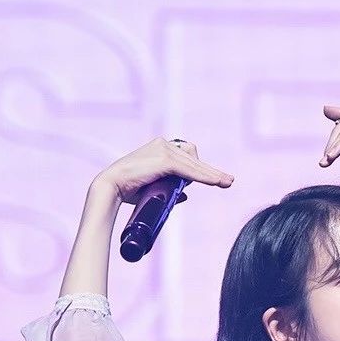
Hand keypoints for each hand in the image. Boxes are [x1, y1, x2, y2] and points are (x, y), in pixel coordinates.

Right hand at [92, 135, 233, 205]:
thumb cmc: (128, 190)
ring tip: (227, 183)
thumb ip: (170, 189)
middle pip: (194, 157)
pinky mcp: (164, 160)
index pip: (187, 155)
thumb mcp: (154, 188)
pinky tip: (217, 183)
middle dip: (211, 171)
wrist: (112, 188)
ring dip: (212, 175)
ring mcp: (163, 150)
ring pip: (195, 164)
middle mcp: (162, 145)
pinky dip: (204, 178)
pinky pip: (190, 170)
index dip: (200, 168)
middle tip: (228, 181)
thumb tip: (184, 195)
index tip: (215, 179)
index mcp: (159, 148)